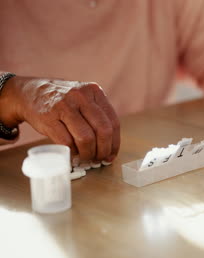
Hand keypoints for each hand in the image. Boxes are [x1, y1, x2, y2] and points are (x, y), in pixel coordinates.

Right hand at [0, 76, 119, 164]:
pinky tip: (72, 153)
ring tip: (85, 157)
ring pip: (86, 138)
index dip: (114, 143)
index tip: (111, 155)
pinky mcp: (48, 117)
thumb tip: (110, 148)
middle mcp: (81, 96)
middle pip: (103, 131)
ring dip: (88, 154)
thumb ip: (98, 116)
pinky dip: (72, 152)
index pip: (113, 122)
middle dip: (103, 150)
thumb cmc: (63, 101)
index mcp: (95, 92)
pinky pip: (66, 142)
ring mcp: (64, 106)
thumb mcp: (84, 99)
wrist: (30, 92)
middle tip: (99, 159)